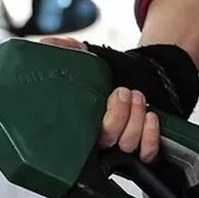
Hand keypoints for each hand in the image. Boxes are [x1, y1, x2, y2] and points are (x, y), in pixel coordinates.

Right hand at [40, 37, 160, 162]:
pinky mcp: (141, 148)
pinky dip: (150, 135)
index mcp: (83, 125)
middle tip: (123, 92)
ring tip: (136, 97)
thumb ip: (70, 52)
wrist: (139, 77)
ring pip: (128, 145)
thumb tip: (48, 45)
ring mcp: (120, 145)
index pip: (82, 141)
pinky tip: (150, 117)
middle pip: (108, 142)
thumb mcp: (90, 60)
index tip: (109, 95)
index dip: (97, 124)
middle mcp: (100, 139)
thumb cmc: (113, 74)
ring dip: (136, 118)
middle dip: (120, 114)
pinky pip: (146, 153)